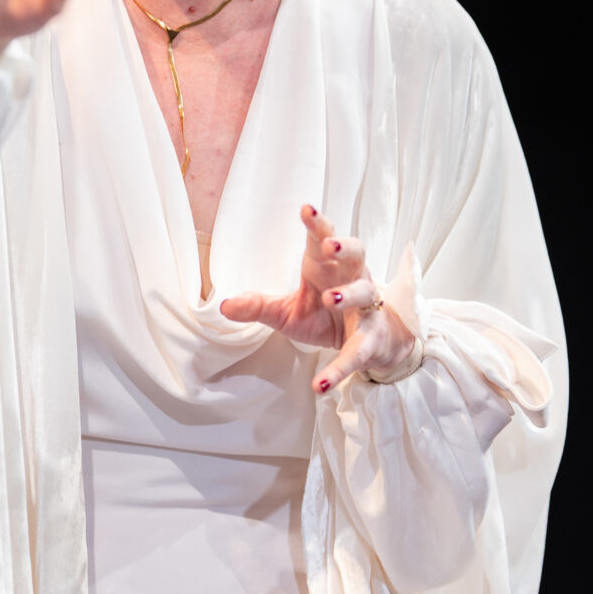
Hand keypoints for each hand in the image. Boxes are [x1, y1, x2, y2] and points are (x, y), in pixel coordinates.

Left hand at [219, 205, 416, 394]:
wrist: (366, 344)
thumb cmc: (324, 317)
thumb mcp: (287, 312)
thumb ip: (259, 306)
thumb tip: (224, 305)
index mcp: (328, 268)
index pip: (324, 238)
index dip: (317, 223)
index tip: (306, 208)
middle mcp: (351, 279)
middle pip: (356, 252)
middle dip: (344, 247)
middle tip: (327, 245)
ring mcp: (364, 308)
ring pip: (365, 292)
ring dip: (349, 294)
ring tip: (330, 299)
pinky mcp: (368, 340)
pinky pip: (356, 352)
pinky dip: (339, 369)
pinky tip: (320, 385)